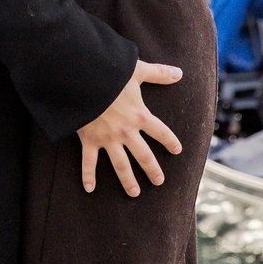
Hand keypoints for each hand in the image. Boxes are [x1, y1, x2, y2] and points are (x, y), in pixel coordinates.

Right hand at [75, 60, 183, 195]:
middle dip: (152, 170)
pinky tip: (89, 189)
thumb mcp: (136, 70)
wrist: (83, 79)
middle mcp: (126, 131)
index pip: (161, 132)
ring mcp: (107, 139)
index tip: (177, 150)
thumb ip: (158, 73)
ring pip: (121, 165)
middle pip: (144, 156)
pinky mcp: (89, 140)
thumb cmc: (110, 73)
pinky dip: (88, 176)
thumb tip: (179, 72)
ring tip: (134, 193)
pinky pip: (89, 162)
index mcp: (140, 115)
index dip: (170, 141)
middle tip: (158, 181)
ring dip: (128, 180)